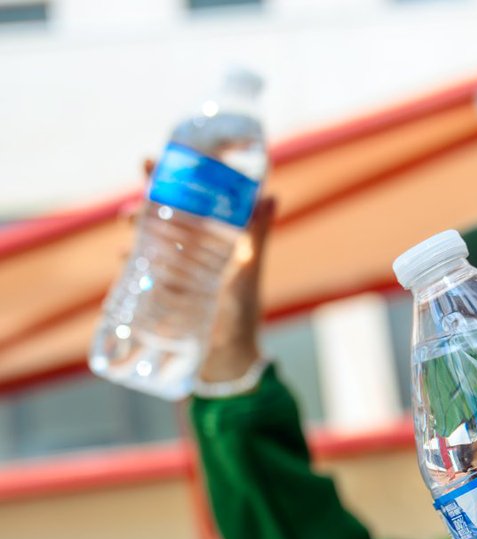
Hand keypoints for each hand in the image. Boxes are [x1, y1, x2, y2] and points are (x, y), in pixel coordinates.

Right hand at [122, 160, 275, 383]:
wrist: (229, 359)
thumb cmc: (242, 313)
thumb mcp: (248, 272)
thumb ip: (257, 237)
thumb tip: (271, 195)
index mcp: (209, 239)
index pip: (187, 200)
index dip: (168, 178)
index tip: (151, 159)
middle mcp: (187, 251)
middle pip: (160, 218)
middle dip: (143, 206)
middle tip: (134, 208)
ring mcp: (171, 272)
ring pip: (146, 241)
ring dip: (134, 232)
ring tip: (129, 229)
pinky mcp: (160, 295)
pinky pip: (138, 273)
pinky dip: (128, 264)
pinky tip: (123, 259)